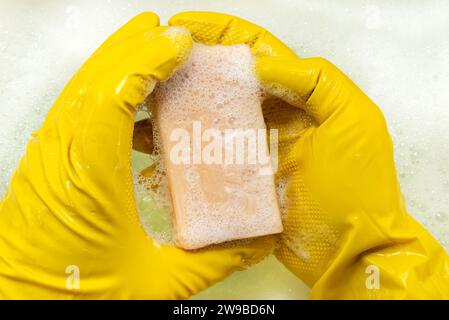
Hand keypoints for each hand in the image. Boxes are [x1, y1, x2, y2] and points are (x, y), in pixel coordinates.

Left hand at [0, 12, 272, 298]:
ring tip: (149, 47)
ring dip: (117, 62)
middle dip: (134, 48)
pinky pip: (75, 108)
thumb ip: (215, 259)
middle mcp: (62, 159)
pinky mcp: (48, 163)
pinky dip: (103, 87)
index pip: (113, 96)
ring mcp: (49, 157)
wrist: (21, 310)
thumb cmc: (76, 301)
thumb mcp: (158, 285)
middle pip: (94, 80)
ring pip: (81, 89)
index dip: (147, 61)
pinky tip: (128, 93)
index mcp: (91, 180)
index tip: (178, 43)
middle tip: (170, 34)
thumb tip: (258, 239)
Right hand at [169, 11, 448, 298]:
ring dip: (180, 108)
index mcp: (300, 95)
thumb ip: (313, 81)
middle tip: (153, 66)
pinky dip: (184, 148)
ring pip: (211, 117)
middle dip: (190, 68)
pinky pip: (208, 156)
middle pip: (225, 81)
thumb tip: (258, 63)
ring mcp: (254, 148)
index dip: (219, 34)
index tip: (181, 28)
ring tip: (147, 104)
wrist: (350, 252)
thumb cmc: (358, 189)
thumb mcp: (351, 121)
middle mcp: (274, 115)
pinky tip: (160, 147)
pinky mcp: (241, 180)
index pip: (255, 51)